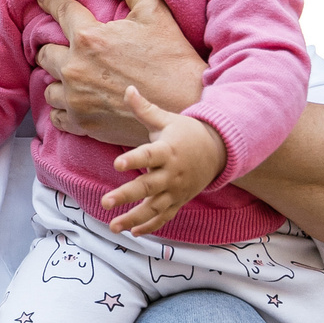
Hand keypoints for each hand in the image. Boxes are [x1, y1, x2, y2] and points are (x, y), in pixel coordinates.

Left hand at [34, 0, 204, 144]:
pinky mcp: (81, 123)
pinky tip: (74, 101)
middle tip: (62, 47)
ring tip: (71, 77)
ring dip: (57, 79)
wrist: (185, 105)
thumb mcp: (156, 12)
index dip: (49, 1)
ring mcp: (75, 98)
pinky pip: (55, 114)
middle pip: (44, 53)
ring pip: (48, 86)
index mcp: (89, 38)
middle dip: (51, 47)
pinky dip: (61, 107)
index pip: (60, 11)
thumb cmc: (172, 58)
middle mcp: (75, 68)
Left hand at [102, 86, 226, 235]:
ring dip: (133, 218)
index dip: (133, 159)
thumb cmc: (186, 133)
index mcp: (167, 151)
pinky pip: (165, 216)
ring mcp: (176, 190)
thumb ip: (145, 109)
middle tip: (105, 202)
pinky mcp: (179, 200)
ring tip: (112, 226)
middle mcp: (171, 173)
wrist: (218, 151)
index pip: (148, 155)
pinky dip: (151, 226)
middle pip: (148, 186)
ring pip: (154, 208)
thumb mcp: (167, 120)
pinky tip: (133, 233)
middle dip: (126, 195)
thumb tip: (127, 89)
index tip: (116, 164)